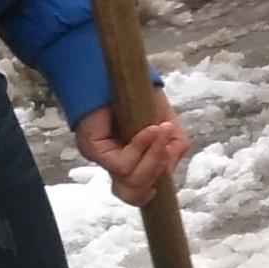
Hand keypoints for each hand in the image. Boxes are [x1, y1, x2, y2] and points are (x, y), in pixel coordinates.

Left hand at [76, 89, 189, 206]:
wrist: (120, 73)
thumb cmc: (140, 96)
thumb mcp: (167, 125)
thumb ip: (174, 149)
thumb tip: (168, 171)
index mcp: (131, 162)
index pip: (135, 192)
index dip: (149, 192)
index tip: (163, 180)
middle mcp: (114, 164)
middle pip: (134, 194)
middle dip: (156, 174)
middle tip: (166, 149)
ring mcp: (103, 157)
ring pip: (131, 180)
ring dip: (153, 159)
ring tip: (161, 133)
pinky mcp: (94, 149)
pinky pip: (122, 163)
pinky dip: (141, 148)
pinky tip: (151, 130)